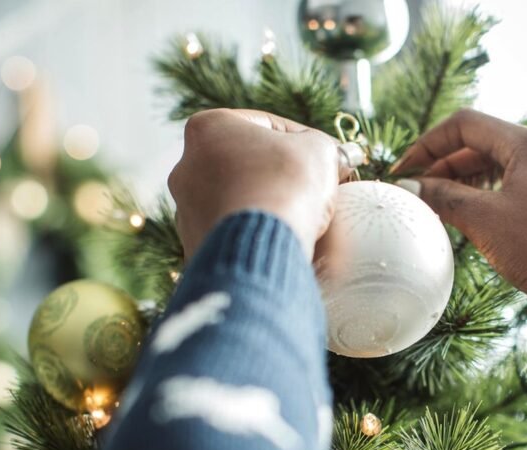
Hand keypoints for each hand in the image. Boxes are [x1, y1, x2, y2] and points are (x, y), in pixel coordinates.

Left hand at [168, 109, 347, 260]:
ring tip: (304, 217)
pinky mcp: (195, 245)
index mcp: (207, 127)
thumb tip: (340, 157)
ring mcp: (186, 209)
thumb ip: (326, 146)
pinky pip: (235, 232)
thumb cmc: (288, 185)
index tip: (329, 158)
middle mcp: (186, 166)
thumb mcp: (319, 149)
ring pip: (241, 199)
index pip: (269, 126)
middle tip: (317, 188)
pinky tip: (284, 238)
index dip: (306, 140)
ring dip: (270, 203)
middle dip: (283, 174)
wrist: (264, 247)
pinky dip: (258, 232)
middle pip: (250, 164)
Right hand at [395, 109, 526, 355]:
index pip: (463, 124)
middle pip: (480, 145)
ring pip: (498, 168)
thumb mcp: (485, 221)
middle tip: (415, 195)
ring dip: (463, 184)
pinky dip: (487, 198)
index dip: (426, 145)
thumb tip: (413, 187)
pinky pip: (515, 189)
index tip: (402, 172)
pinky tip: (472, 221)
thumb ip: (444, 197)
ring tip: (437, 208)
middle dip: (442, 167)